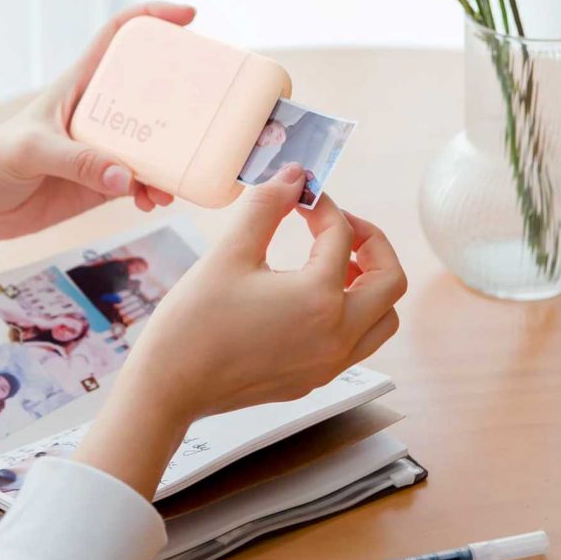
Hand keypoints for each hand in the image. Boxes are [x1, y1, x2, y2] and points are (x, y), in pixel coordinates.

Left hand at [0, 2, 194, 273]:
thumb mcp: (29, 151)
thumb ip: (75, 161)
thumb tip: (126, 176)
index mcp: (81, 84)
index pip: (119, 36)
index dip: (153, 19)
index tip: (189, 16)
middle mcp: (100, 112)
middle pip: (153, 91)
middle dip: (184, 99)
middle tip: (210, 114)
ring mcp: (105, 147)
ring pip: (155, 143)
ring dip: (172, 160)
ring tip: (173, 185)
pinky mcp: (106, 181)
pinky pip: (143, 182)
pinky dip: (155, 191)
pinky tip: (152, 202)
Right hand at [74, 164, 405, 497]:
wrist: (170, 384)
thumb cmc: (194, 320)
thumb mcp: (230, 253)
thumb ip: (267, 206)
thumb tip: (293, 176)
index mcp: (319, 298)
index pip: (340, 235)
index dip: (322, 206)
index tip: (298, 195)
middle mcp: (337, 336)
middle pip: (390, 281)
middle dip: (370, 243)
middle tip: (338, 225)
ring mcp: (329, 363)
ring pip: (382, 318)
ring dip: (370, 283)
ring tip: (333, 263)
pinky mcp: (314, 379)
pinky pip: (358, 342)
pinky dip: (352, 312)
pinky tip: (312, 297)